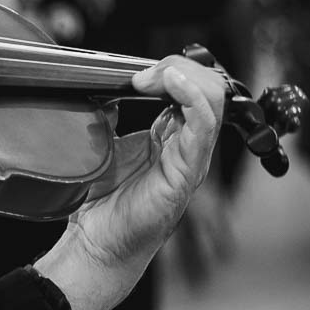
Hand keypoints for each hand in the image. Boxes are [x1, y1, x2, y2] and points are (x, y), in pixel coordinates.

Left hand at [33, 55, 226, 309]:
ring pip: (212, 99)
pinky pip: (203, 126)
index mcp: (173, 135)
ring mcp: (192, 158)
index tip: (135, 72)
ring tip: (153, 77)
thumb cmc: (105, 203)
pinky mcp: (187, 172)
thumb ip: (110, 116)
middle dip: (176, 67)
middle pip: (207, 87)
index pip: (191, 85)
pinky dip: (192, 97)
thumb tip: (101, 88)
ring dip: (182, 77)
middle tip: (141, 76)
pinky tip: (173, 83)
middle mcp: (189, 144)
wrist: (97, 242)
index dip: (169, 68)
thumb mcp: (105, 145)